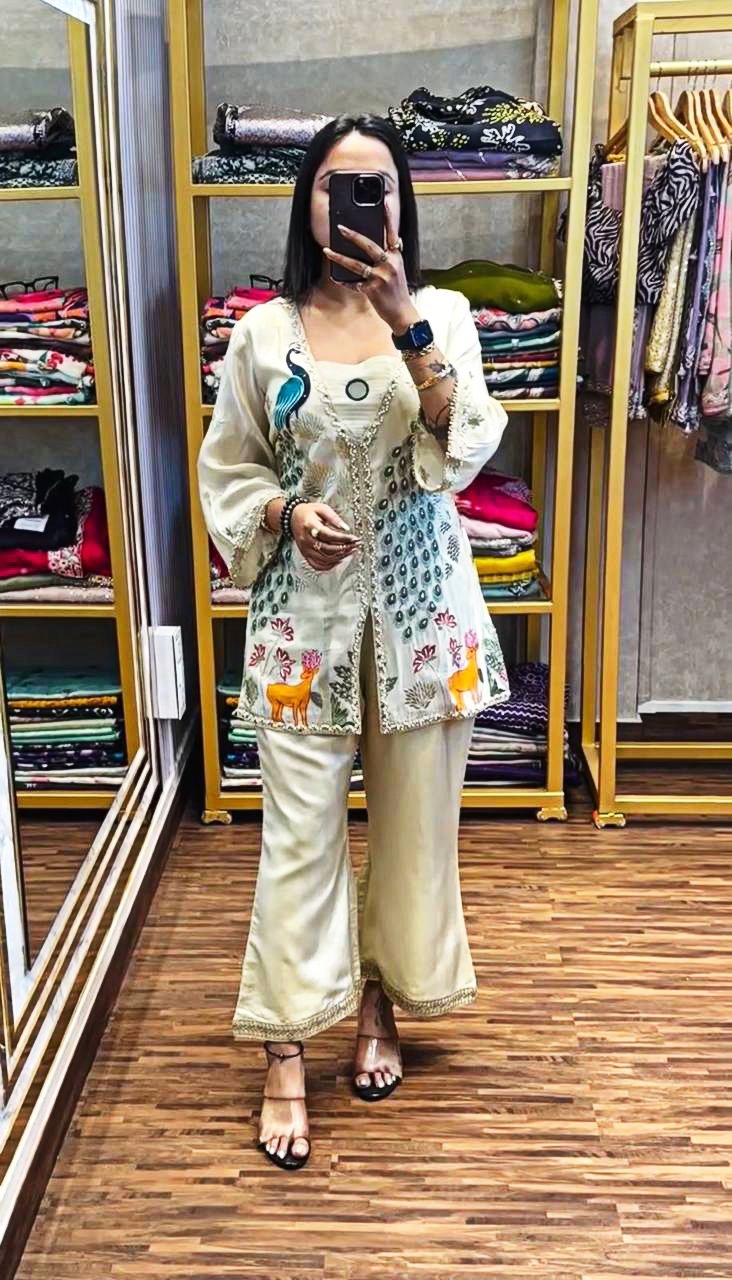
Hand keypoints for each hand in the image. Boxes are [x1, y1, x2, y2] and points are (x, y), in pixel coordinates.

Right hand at [291, 501, 360, 570]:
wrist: (293, 517)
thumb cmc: (308, 512)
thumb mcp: (322, 508)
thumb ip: (334, 517)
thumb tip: (345, 528)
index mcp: (310, 526)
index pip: (329, 535)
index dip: (343, 538)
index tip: (354, 538)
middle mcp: (306, 539)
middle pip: (328, 549)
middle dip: (344, 548)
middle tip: (355, 545)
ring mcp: (305, 549)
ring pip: (324, 559)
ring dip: (339, 557)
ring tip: (350, 552)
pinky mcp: (305, 554)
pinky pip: (317, 565)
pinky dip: (328, 565)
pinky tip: (338, 561)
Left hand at [322, 202, 419, 333]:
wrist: (402, 313)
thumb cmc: (397, 291)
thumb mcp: (397, 269)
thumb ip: (389, 255)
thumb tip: (377, 243)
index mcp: (396, 256)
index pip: (392, 233)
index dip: (388, 218)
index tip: (383, 203)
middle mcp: (389, 264)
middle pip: (369, 245)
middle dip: (353, 236)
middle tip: (340, 228)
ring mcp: (380, 277)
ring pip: (356, 264)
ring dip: (339, 257)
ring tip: (327, 251)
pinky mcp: (372, 290)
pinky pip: (353, 283)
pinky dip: (343, 281)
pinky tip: (334, 276)